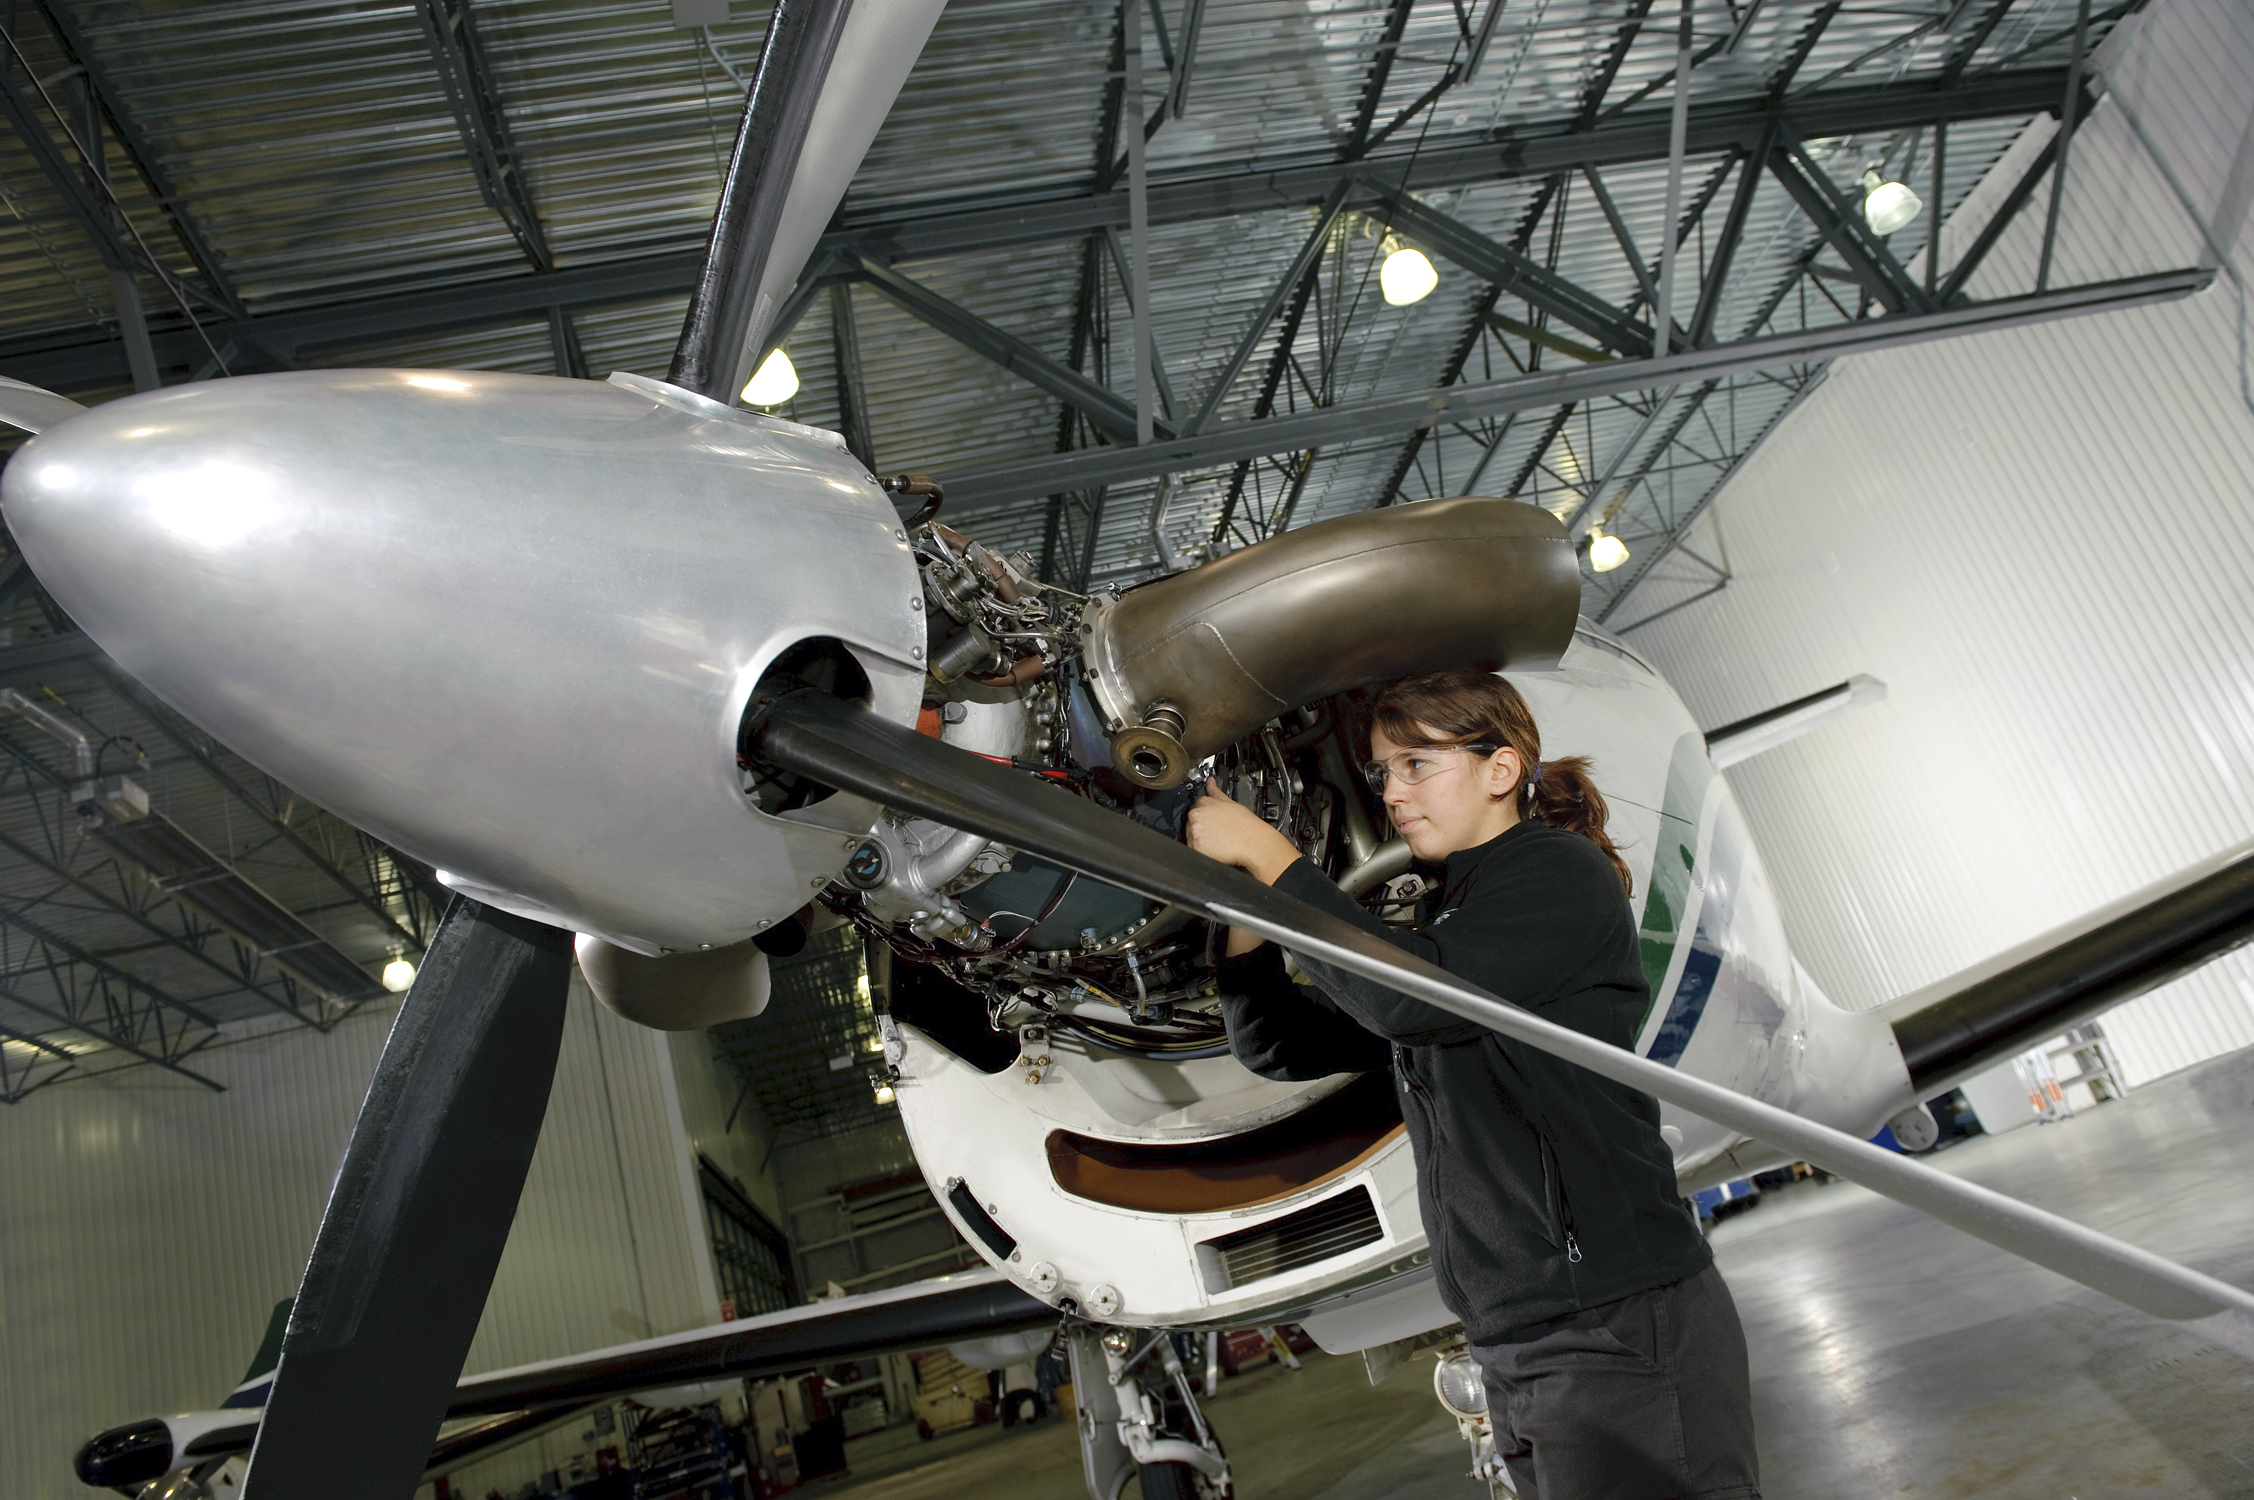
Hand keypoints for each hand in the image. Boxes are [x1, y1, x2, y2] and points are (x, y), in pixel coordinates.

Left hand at [1185, 778, 1301, 886]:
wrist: (1253, 842)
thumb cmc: (1245, 824)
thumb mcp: (1230, 803)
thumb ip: (1215, 792)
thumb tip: (1210, 781)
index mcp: (1203, 803)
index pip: (1197, 808)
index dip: (1207, 817)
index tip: (1214, 822)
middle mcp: (1196, 815)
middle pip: (1192, 822)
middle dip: (1202, 828)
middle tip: (1218, 833)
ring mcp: (1194, 831)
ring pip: (1191, 836)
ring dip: (1201, 840)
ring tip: (1218, 841)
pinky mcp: (1195, 846)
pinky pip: (1192, 849)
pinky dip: (1201, 851)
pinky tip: (1215, 849)